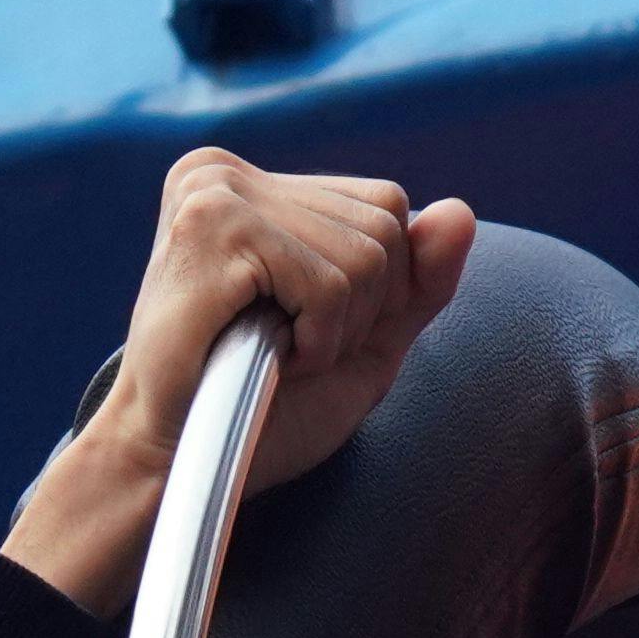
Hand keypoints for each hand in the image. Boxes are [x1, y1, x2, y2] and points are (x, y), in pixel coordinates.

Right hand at [4, 154, 474, 613]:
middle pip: (385, 222)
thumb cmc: (260, 409)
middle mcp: (224, 172)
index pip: (386, 205)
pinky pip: (331, 281)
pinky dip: (317, 339)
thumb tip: (462, 211)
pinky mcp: (213, 227)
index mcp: (251, 184)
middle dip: (360, 311)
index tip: (304, 330)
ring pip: (367, 254)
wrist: (176, 465)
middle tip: (285, 348)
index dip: (379, 288)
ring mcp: (215, 192)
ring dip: (335, 331)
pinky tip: (265, 355)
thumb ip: (418, 281)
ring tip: (272, 352)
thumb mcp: (363, 341)